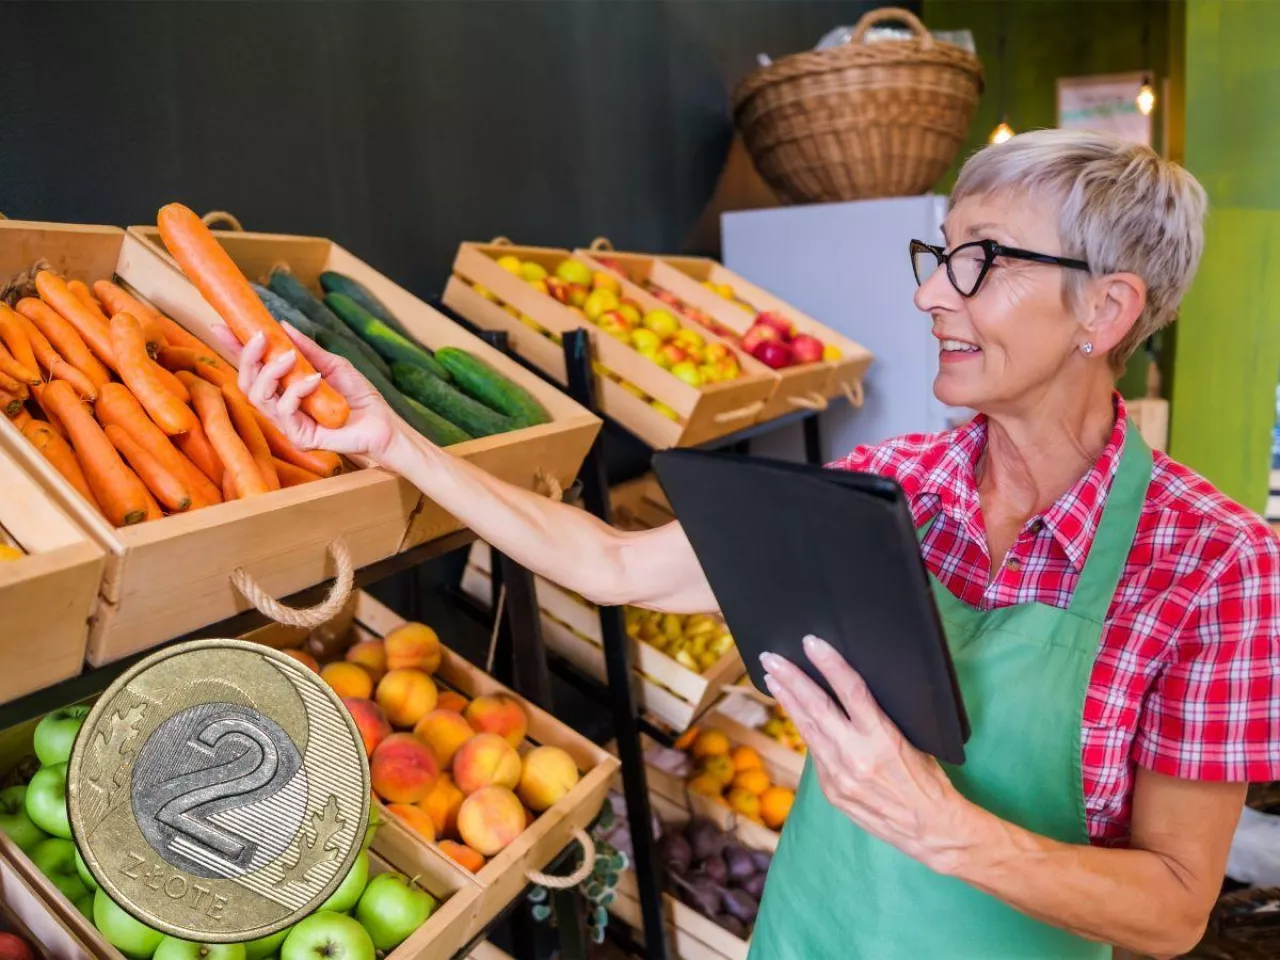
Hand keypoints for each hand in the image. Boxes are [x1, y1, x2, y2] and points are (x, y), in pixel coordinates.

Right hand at [212, 322, 402, 463]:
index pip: (253, 370)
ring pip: (259, 397)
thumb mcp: (333, 365)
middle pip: (247, 384)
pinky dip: (296, 390)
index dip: (235, 349)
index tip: (222, 326)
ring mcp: (288, 425)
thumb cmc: (360, 398)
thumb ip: (307, 349)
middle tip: (260, 337)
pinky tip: (314, 380)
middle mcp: (281, 409)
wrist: (384, 424)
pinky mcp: (299, 438)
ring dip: (270, 372)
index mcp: (285, 391)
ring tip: (290, 356)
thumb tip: (282, 325)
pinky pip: (284, 411)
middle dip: (247, 358)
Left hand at [761, 637, 976, 872]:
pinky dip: (805, 731)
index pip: (851, 691)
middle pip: (816, 708)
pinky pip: (815, 754)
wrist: (929, 829)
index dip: (830, 664)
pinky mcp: (831, 791)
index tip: (811, 643)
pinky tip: (794, 714)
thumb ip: (879, 720)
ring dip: (788, 701)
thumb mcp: (913, 740)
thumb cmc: (928, 779)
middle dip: (791, 679)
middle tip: (771, 657)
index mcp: (883, 739)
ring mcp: (840, 776)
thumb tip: (852, 692)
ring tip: (772, 678)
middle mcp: (856, 756)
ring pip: (807, 730)